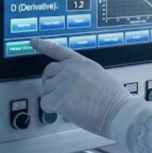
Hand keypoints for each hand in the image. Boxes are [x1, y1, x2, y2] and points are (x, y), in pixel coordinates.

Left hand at [31, 38, 151, 146]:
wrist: (117, 111)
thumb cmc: (113, 100)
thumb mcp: (99, 77)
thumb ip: (82, 76)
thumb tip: (72, 85)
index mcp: (82, 63)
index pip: (59, 50)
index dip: (44, 45)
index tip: (34, 41)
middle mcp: (71, 69)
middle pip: (48, 71)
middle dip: (50, 82)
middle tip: (57, 93)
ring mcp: (64, 82)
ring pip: (46, 89)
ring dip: (53, 98)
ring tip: (69, 105)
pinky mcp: (58, 98)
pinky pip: (45, 103)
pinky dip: (51, 109)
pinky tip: (63, 111)